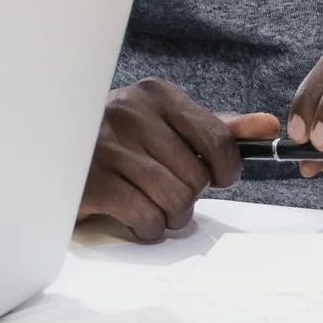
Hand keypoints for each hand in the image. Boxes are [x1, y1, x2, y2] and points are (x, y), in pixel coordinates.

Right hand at [80, 83, 283, 240]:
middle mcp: (130, 113)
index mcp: (155, 95)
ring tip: (153, 204)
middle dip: (191, 196)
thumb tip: (268, 125)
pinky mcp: (90, 181)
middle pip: (196, 177)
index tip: (218, 178)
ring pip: (174, 200)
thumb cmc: (122, 142)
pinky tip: (134, 216)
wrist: (54, 147)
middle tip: (170, 191)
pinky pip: (146, 218)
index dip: (226, 169)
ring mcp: (106, 146)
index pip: (217, 138)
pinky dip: (148, 227)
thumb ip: (218, 128)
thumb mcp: (167, 125)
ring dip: (170, 215)